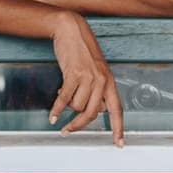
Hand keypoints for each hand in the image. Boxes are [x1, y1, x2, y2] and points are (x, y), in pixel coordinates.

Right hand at [47, 11, 125, 146]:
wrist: (72, 29)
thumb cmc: (82, 50)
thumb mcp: (96, 70)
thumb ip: (97, 89)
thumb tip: (91, 110)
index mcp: (110, 81)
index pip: (117, 109)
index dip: (118, 128)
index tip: (119, 143)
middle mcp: (102, 80)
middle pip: (92, 114)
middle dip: (79, 125)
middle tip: (68, 130)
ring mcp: (88, 77)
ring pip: (77, 106)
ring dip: (67, 106)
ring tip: (63, 97)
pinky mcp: (74, 73)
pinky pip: (65, 99)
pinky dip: (57, 109)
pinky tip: (53, 115)